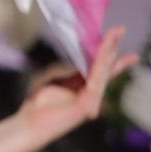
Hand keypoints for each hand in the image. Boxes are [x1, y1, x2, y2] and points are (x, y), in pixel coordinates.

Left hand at [18, 27, 134, 142]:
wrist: (30, 122)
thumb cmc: (39, 104)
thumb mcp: (55, 79)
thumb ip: (70, 70)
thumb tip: (80, 60)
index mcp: (82, 87)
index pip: (99, 67)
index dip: (109, 53)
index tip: (116, 38)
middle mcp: (91, 94)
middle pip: (105, 66)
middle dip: (112, 46)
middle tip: (120, 29)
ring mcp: (92, 100)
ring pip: (103, 70)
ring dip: (109, 50)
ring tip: (115, 34)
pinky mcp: (89, 104)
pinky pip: (96, 78)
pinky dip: (101, 62)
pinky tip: (105, 50)